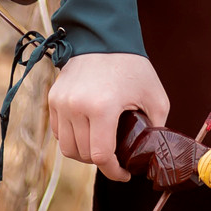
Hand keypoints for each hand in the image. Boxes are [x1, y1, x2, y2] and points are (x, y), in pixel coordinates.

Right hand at [47, 52, 169, 181]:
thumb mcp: (155, 95)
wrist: (103, 37)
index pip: (101, 156)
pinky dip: (72, 139)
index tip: (125, 174)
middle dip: (102, 162)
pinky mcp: (53, 98)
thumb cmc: (131, 65)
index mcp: (102, 107)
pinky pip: (59, 132)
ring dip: (84, 153)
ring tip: (101, 146)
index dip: (114, 172)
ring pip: (68, 147)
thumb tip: (152, 151)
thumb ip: (157, 125)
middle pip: (83, 154)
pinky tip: (88, 133)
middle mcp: (76, 107)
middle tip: (116, 157)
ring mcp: (61, 103)